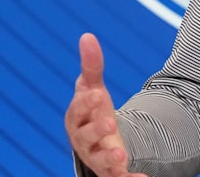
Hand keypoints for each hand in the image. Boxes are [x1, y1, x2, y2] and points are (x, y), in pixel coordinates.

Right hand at [64, 33, 147, 176]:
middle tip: (111, 123)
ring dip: (110, 159)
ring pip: (100, 161)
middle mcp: (84, 139)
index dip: (87, 103)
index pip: (78, 110)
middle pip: (87, 136)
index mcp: (77, 117)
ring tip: (122, 157)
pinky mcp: (111, 171)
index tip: (98, 94)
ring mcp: (96, 157)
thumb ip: (92, 66)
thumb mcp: (93, 88)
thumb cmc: (92, 111)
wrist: (98, 141)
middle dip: (97, 130)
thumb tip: (87, 36)